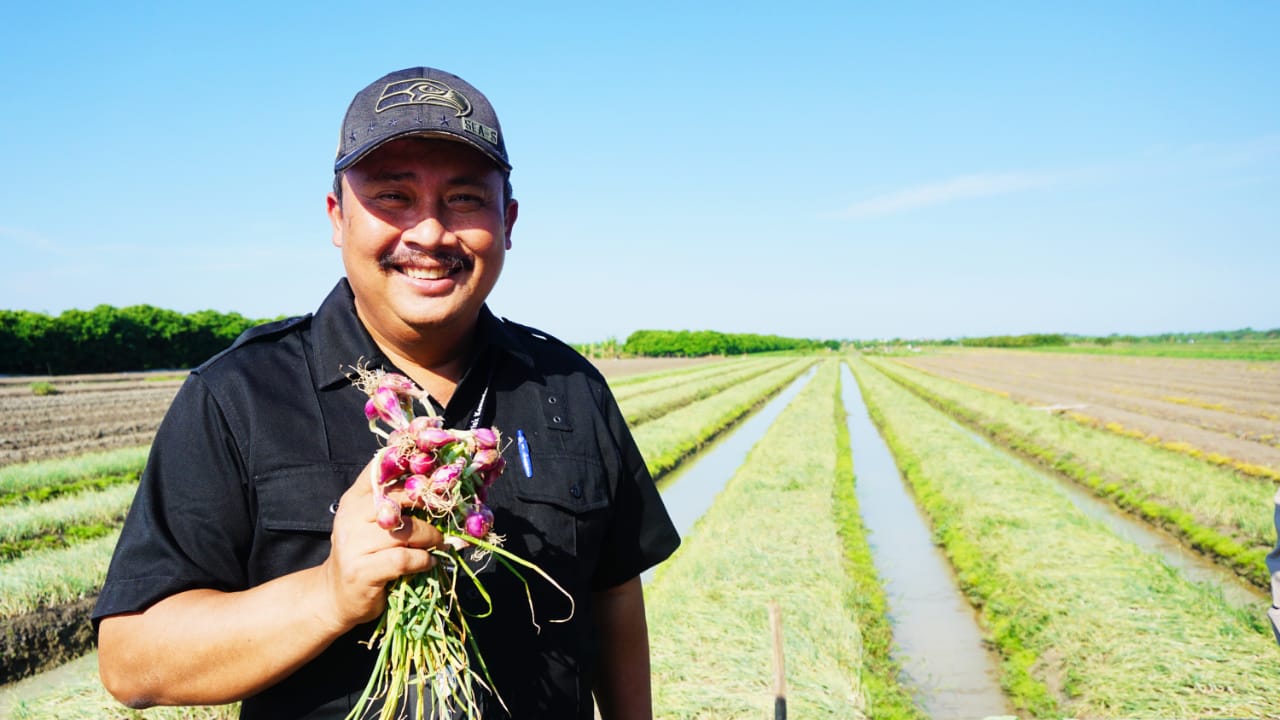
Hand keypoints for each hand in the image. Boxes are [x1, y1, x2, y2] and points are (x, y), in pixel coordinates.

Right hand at [317, 456, 443, 630]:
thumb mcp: (372, 522)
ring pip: (406, 531)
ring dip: (430, 538)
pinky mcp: (362, 571)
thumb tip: (439, 485)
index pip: (379, 469)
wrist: (337, 596)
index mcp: (354, 499)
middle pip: (399, 498)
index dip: (408, 464)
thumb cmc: (365, 554)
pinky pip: (403, 558)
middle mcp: (350, 516)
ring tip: (438, 544)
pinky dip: (423, 560)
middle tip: (445, 512)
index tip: (432, 469)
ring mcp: (353, 544)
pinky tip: (428, 562)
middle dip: (428, 504)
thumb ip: (395, 502)